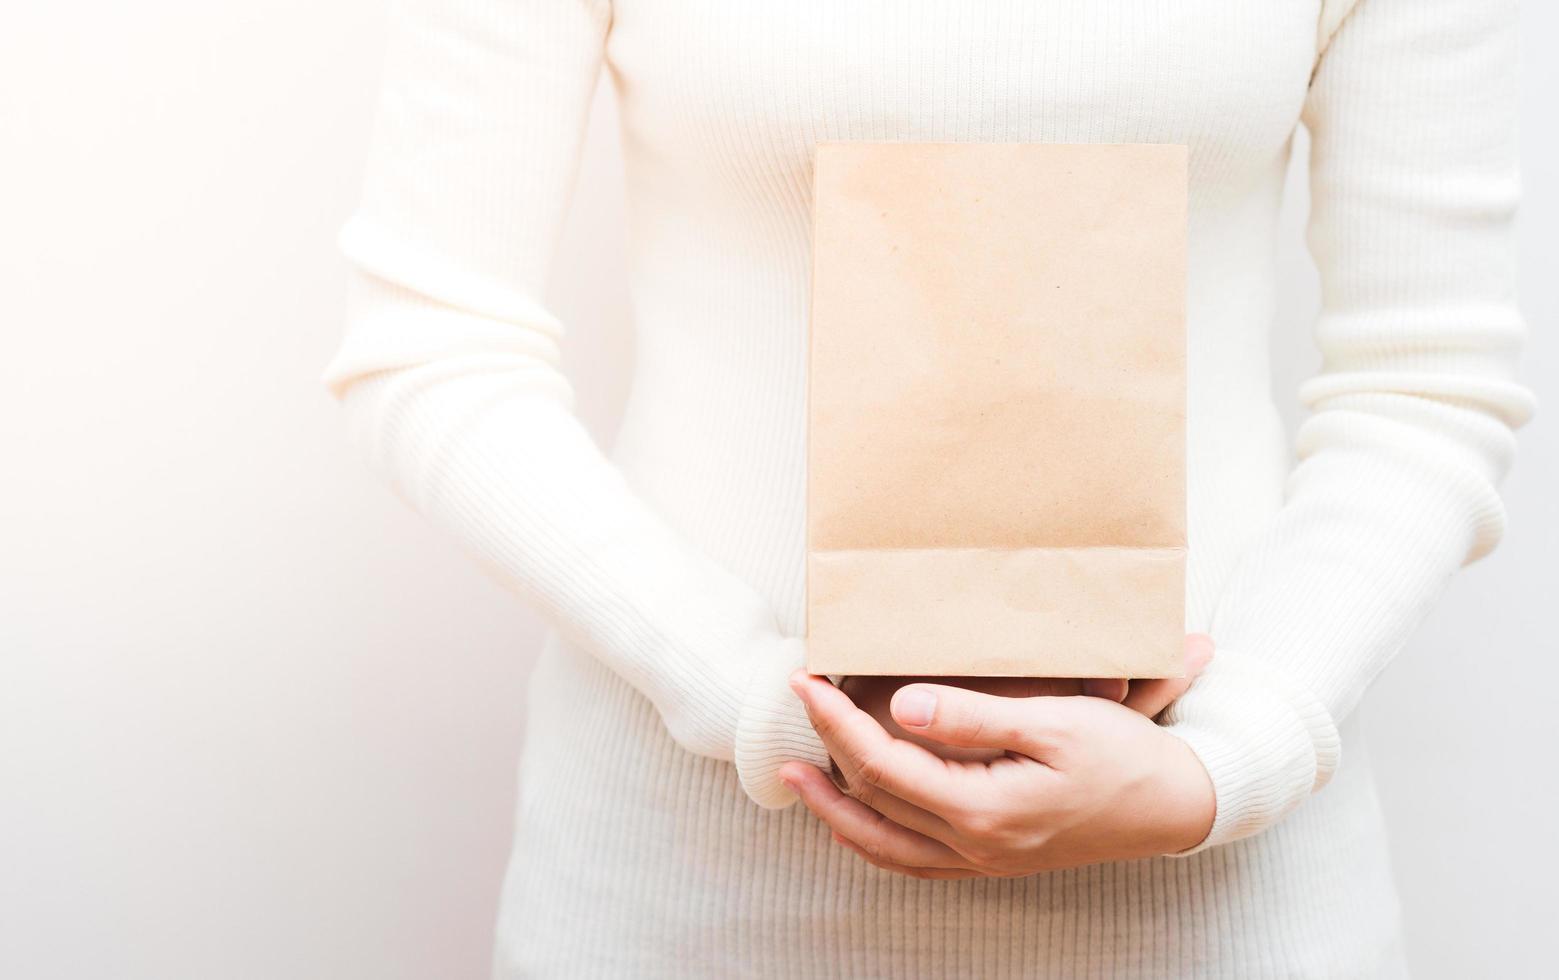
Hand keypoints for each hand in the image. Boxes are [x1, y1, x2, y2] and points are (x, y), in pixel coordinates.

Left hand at [778, 634, 1217, 877]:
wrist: (1174, 807)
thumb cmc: (1121, 756)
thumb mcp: (1053, 723)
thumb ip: (972, 717)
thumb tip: (901, 708)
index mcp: (982, 808)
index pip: (881, 763)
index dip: (835, 720)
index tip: (807, 680)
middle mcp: (974, 845)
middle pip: (873, 802)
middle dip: (826, 751)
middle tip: (798, 704)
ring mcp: (983, 860)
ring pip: (885, 846)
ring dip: (836, 811)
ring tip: (798, 779)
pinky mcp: (995, 860)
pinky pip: (916, 861)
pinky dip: (876, 841)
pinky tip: (858, 821)